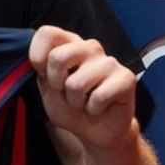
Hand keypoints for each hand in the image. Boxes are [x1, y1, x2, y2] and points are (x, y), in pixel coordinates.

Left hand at [28, 25, 138, 150]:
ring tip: (83, 102)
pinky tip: (98, 107)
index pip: (47, 33)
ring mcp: (109, 61)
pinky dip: (93, 109)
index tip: (44, 75)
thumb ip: (41, 69)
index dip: (38, 57)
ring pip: (76, 83)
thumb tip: (37, 58)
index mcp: (68, 43)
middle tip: (66, 92)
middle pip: (58, 57)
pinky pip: (99, 97)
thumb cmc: (69, 107)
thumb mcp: (46, 88)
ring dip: (75, 102)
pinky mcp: (126, 77)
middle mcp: (89, 47)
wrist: (95, 131)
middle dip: (55, 84)